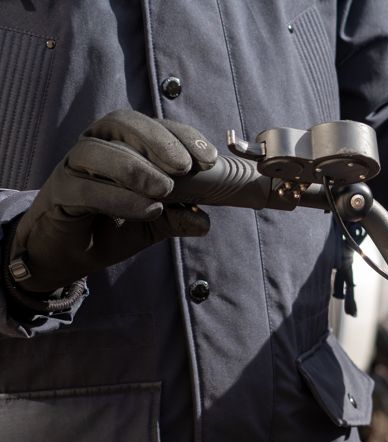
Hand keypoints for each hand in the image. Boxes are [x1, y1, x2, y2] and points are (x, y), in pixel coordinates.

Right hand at [9, 110, 216, 292]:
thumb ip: (177, 218)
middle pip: (121, 123)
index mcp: (121, 144)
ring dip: (135, 168)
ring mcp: (72, 167)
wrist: (69, 253)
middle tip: (185, 167)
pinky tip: (147, 209)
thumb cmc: (111, 227)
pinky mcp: (59, 192)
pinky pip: (84, 187)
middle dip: (158, 141)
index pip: (151, 126)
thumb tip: (205, 222)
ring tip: (165, 191)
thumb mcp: (152, 223)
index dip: (182, 136)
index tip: (210, 159)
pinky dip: (118, 197)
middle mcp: (95, 146)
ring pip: (96, 150)